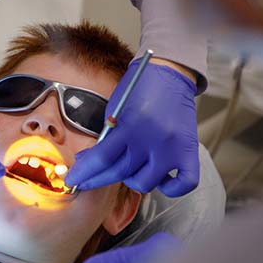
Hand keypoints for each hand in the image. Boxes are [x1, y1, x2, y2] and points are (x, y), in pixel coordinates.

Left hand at [65, 59, 199, 196]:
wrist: (170, 74)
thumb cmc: (138, 89)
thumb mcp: (115, 110)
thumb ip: (107, 138)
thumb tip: (89, 162)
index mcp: (131, 125)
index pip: (101, 158)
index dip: (84, 173)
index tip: (72, 180)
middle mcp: (152, 140)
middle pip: (120, 173)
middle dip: (97, 179)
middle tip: (87, 180)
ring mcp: (172, 148)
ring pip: (146, 183)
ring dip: (131, 181)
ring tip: (127, 170)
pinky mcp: (190, 151)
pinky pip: (184, 184)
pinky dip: (171, 188)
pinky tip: (160, 179)